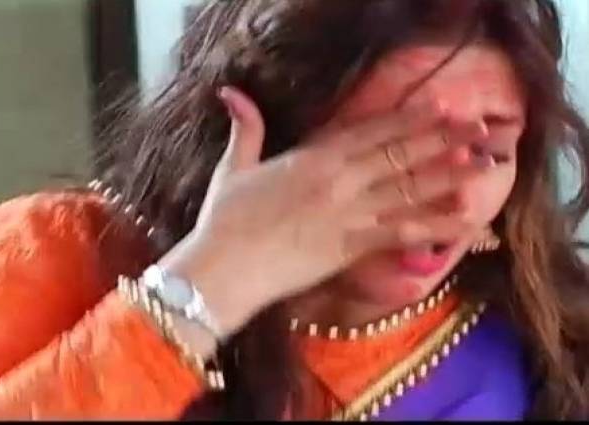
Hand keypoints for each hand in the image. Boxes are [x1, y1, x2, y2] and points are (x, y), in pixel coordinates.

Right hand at [158, 86, 488, 338]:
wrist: (222, 270)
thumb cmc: (223, 222)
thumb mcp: (232, 169)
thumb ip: (244, 128)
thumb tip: (230, 92)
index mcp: (311, 158)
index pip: (370, 130)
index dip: (409, 118)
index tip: (441, 106)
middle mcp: (337, 181)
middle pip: (398, 154)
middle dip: (441, 138)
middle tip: (480, 128)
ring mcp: (348, 214)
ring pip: (407, 189)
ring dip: (448, 175)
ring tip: (483, 163)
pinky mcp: (350, 248)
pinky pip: (402, 234)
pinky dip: (436, 228)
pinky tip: (465, 222)